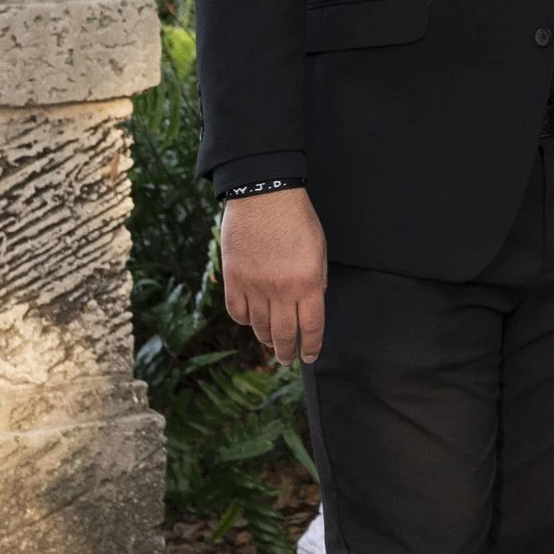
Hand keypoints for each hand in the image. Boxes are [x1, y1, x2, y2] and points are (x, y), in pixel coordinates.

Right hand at [221, 187, 327, 366]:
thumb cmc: (296, 218)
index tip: (310, 356)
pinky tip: (250, 321)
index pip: (311, 327)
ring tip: (271, 343)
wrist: (263, 194)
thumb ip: (316, 280)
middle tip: (287, 359)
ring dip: (266, 339)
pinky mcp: (233, 279)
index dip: (311, 346)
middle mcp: (281, 290)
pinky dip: (244, 321)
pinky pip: (236, 312)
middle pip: (284, 334)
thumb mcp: (319, 249)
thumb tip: (311, 304)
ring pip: (259, 327)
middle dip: (287, 352)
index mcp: (308, 283)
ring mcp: (254, 286)